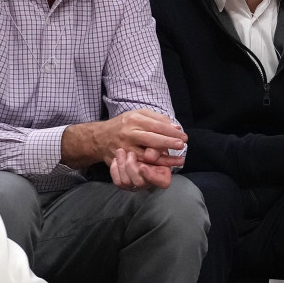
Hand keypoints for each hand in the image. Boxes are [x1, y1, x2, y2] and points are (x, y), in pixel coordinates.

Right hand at [63, 109, 186, 169]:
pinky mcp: (122, 159)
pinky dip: (153, 167)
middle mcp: (129, 133)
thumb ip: (157, 119)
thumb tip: (175, 127)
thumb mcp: (138, 115)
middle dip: (168, 143)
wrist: (99, 137)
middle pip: (151, 139)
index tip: (184, 137)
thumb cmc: (124, 125)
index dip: (171, 132)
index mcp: (134, 119)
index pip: (156, 126)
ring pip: (146, 154)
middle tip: (182, 145)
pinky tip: (165, 167)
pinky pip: (139, 165)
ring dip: (164, 159)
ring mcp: (124, 147)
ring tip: (179, 160)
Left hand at [109, 147, 172, 190]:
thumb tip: (149, 156)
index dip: (152, 176)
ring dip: (122, 165)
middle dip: (132, 166)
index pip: (162, 182)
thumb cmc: (150, 147)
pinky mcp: (124, 185)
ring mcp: (136, 185)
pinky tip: (117, 159)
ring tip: (121, 151)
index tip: (143, 166)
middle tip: (130, 153)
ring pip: (126, 182)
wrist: (136, 146)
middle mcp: (150, 182)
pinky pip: (117, 181)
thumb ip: (156, 150)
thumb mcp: (157, 145)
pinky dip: (115, 168)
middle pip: (140, 182)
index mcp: (163, 174)